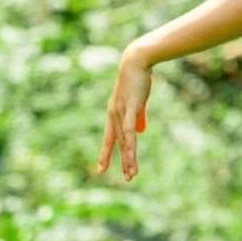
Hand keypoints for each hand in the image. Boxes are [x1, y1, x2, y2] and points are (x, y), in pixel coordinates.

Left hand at [95, 46, 153, 180]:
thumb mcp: (136, 100)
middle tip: (123, 178)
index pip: (109, 138)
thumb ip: (138, 116)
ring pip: (124, 140)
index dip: (105, 153)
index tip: (101, 169)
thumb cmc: (136, 79)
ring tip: (131, 174)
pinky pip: (129, 130)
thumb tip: (140, 131)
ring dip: (128, 158)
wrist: (135, 62)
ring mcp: (121, 112)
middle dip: (119, 161)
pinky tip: (131, 154)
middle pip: (116, 143)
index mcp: (113, 113)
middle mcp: (114, 114)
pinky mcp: (130, 108)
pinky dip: (130, 143)